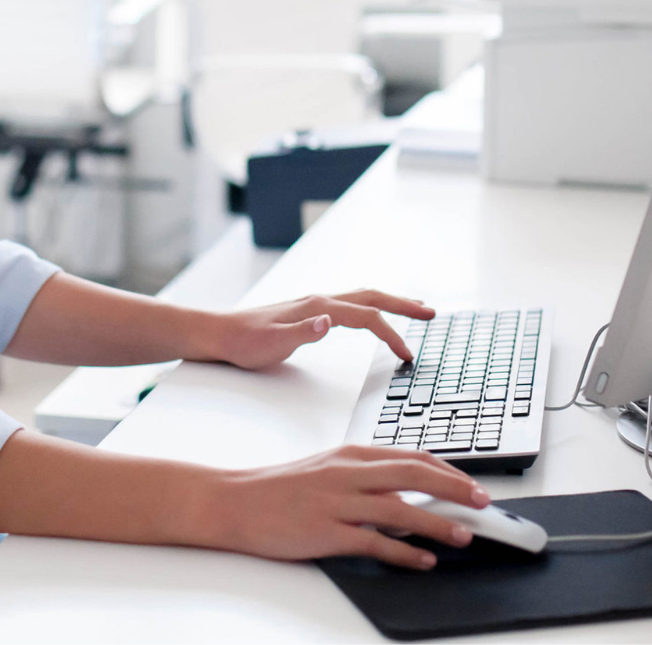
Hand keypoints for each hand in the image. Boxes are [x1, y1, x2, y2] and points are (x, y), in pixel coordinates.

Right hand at [199, 445, 489, 568]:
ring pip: (400, 509)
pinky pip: (374, 542)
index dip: (449, 471)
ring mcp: (337, 502)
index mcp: (351, 454)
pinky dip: (405, 552)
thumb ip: (367, 478)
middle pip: (414, 475)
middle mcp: (348, 473)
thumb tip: (407, 495)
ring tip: (465, 535)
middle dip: (455, 489)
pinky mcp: (326, 532)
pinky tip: (424, 560)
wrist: (236, 501)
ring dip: (438, 523)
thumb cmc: (281, 487)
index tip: (473, 485)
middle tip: (484, 503)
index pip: (412, 457)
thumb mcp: (329, 469)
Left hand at [204, 289, 433, 370]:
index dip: (391, 334)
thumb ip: (301, 332)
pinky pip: (351, 304)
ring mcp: (315, 304)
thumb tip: (329, 322)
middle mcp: (320, 300)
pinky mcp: (310, 312)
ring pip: (363, 297)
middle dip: (404, 304)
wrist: (220, 334)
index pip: (367, 317)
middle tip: (431, 313)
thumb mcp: (271, 343)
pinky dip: (371, 307)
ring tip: (414, 308)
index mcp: (317, 307)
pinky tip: (373, 315)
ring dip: (391, 301)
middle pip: (372, 296)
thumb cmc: (244, 342)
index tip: (408, 355)